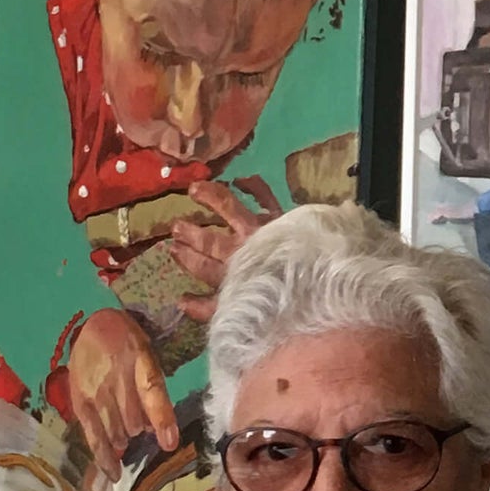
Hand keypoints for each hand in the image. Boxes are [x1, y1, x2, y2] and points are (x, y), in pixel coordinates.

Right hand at [67, 309, 179, 483]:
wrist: (90, 324)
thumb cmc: (127, 340)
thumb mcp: (148, 352)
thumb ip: (153, 387)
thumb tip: (155, 427)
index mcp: (140, 360)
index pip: (152, 394)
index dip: (161, 420)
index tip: (170, 443)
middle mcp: (116, 379)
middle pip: (135, 421)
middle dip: (142, 428)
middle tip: (139, 419)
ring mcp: (96, 392)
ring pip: (117, 431)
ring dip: (125, 436)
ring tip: (124, 428)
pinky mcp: (80, 402)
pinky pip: (93, 435)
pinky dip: (105, 456)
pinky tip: (113, 473)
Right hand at [169, 175, 284, 322]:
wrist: (317, 284)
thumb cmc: (278, 299)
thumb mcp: (239, 311)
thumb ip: (207, 307)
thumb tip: (180, 302)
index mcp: (233, 273)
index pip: (203, 267)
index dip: (187, 259)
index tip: (172, 250)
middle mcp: (243, 248)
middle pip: (211, 240)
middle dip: (192, 233)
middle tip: (175, 226)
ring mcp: (260, 229)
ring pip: (230, 209)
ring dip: (210, 200)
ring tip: (195, 189)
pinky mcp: (277, 216)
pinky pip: (264, 195)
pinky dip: (253, 184)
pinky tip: (240, 179)